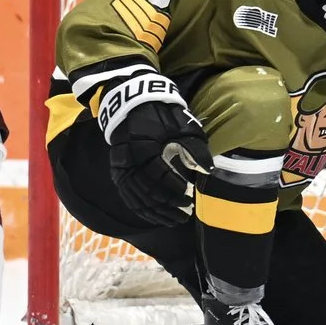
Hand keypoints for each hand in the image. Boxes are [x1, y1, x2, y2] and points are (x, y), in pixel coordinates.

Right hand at [96, 70, 213, 223]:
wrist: (133, 104)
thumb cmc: (162, 114)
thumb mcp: (181, 125)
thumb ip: (194, 148)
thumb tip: (208, 171)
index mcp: (144, 148)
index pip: (159, 177)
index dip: (174, 191)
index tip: (190, 199)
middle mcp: (128, 161)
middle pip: (147, 192)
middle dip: (167, 207)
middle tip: (185, 215)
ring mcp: (120, 167)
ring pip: (136, 198)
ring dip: (155, 212)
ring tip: (173, 220)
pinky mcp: (117, 171)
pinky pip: (127, 195)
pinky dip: (140, 208)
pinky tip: (154, 215)